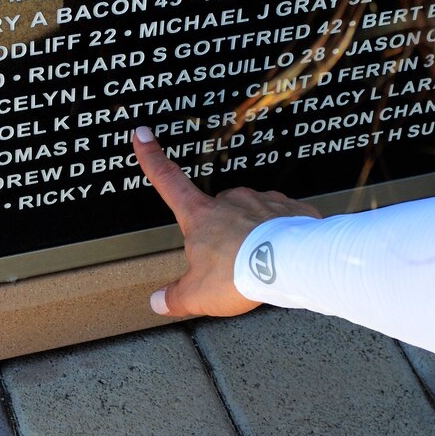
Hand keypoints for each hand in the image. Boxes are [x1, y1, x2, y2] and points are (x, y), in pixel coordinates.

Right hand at [132, 126, 322, 317]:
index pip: (168, 181)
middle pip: (217, 211)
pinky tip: (284, 256)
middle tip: (230, 263)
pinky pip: (282, 220)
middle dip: (221, 232)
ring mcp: (263, 201)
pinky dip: (281, 236)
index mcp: (201, 216)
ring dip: (252, 235)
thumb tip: (159, 302)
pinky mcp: (291, 209)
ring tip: (259, 265)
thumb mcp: (198, 295)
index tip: (142, 134)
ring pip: (251, 215)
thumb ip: (176, 297)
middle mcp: (231, 200)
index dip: (152, 157)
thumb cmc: (240, 274)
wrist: (291, 263)